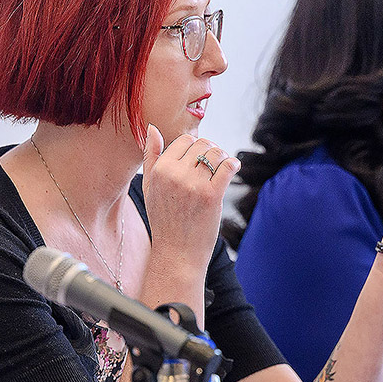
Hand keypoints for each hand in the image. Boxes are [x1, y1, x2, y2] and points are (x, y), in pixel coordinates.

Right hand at [141, 125, 240, 270]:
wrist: (177, 253)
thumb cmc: (164, 220)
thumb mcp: (149, 187)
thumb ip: (150, 156)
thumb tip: (152, 128)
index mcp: (159, 170)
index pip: (184, 140)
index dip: (195, 147)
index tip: (199, 159)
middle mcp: (175, 174)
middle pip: (202, 144)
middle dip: (210, 150)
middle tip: (212, 164)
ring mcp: (194, 185)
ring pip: (216, 153)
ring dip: (223, 157)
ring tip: (221, 168)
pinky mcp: (212, 195)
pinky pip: (228, 166)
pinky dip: (233, 164)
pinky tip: (232, 168)